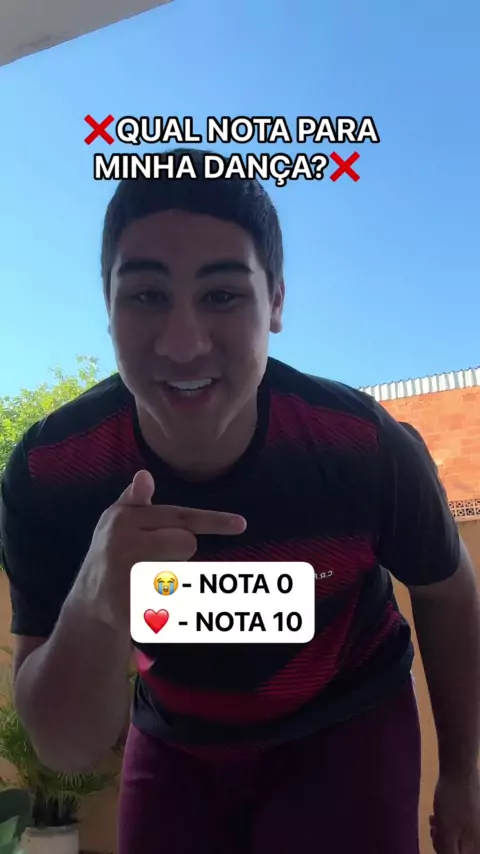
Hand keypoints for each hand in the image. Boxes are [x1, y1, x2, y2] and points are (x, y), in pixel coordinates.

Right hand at [73, 470, 246, 629]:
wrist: (89, 600)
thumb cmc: (112, 548)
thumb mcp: (117, 518)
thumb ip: (135, 498)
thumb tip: (144, 475)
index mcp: (123, 520)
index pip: (179, 518)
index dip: (213, 521)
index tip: (241, 524)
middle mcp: (124, 547)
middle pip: (187, 544)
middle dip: (180, 549)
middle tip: (156, 555)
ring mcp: (128, 581)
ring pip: (184, 571)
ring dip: (177, 575)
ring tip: (148, 576)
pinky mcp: (134, 611)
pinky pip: (178, 603)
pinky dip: (175, 604)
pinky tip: (150, 599)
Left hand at [430, 772, 479, 853]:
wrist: (460, 768)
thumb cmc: (453, 801)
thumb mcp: (447, 831)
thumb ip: (448, 851)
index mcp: (478, 843)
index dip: (446, 851)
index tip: (437, 840)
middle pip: (460, 849)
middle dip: (444, 843)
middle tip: (434, 831)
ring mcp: (477, 823)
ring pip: (459, 837)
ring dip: (444, 833)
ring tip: (434, 821)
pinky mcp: (474, 813)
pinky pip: (460, 826)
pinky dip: (448, 824)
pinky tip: (437, 815)